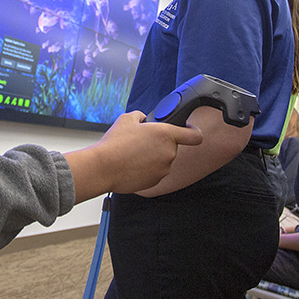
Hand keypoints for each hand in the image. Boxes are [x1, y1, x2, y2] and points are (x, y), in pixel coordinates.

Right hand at [65, 111, 202, 200]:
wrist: (103, 168)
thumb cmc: (115, 143)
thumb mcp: (127, 118)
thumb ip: (142, 116)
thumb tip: (144, 120)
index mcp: (166, 134)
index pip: (195, 136)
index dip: (194, 132)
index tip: (191, 131)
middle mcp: (169, 152)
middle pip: (172, 147)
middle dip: (159, 144)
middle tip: (141, 142)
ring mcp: (163, 169)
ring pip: (162, 160)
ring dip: (152, 157)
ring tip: (133, 154)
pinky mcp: (155, 181)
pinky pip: (155, 172)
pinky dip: (146, 169)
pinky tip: (132, 165)